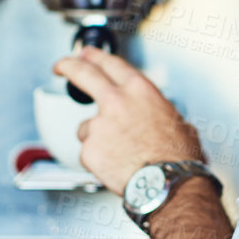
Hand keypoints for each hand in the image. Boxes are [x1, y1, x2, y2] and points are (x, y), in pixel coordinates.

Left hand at [53, 47, 203, 194]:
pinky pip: (89, 152)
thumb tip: (155, 118)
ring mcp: (99, 125)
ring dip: (97, 137)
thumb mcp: (176, 121)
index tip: (86, 55)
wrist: (166, 183)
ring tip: (119, 153)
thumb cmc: (176, 157)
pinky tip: (116, 165)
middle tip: (61, 66)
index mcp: (139, 91)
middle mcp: (116, 102)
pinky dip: (99, 159)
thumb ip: (156, 113)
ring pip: (86, 127)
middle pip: (83, 73)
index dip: (95, 56)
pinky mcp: (89, 149)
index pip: (111, 63)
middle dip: (68, 66)